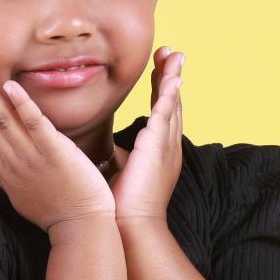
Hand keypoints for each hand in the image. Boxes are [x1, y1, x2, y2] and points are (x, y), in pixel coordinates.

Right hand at [0, 60, 114, 234]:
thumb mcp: (22, 193)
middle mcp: (12, 161)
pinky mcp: (53, 153)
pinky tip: (10, 86)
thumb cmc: (57, 211)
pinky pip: (33, 125)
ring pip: (2, 120)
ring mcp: (31, 157)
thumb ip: (9, 173)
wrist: (80, 229)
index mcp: (4, 168)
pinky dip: (21, 104)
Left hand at [109, 47, 183, 222]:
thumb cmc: (124, 205)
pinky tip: (172, 77)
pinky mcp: (159, 148)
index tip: (160, 69)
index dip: (161, 90)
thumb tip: (105, 148)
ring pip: (172, 104)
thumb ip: (118, 155)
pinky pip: (167, 114)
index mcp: (159, 151)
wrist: (131, 227)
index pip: (162, 113)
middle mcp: (167, 146)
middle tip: (171, 52)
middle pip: (172, 103)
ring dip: (173, 78)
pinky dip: (170, 94)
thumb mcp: (122, 171)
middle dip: (171, 76)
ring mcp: (166, 146)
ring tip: (174, 55)